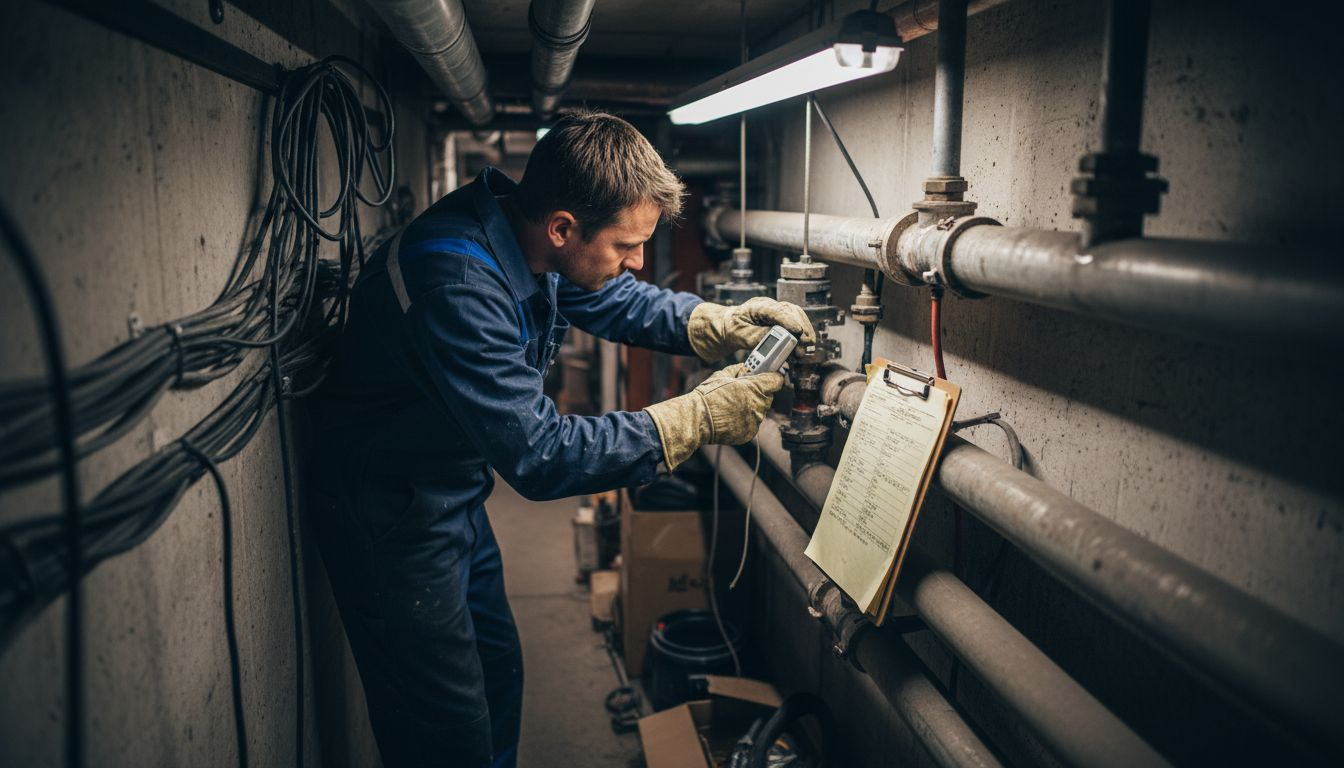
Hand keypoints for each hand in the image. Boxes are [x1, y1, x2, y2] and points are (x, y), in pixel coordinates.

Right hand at [644, 363, 786, 468]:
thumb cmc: (707, 396)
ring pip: (760, 411)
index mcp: (753, 388)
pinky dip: (746, 420)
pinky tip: (732, 417)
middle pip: (768, 396)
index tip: (769, 377)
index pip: (776, 380)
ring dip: (752, 408)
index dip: (773, 377)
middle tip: (743, 392)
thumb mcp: (722, 375)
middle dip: (759, 393)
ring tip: (733, 406)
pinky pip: (753, 423)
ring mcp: (754, 421)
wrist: (697, 419)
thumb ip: (738, 370)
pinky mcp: (750, 433)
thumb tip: (746, 366)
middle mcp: (758, 405)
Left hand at [687, 297, 815, 361]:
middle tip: (806, 344)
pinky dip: (802, 334)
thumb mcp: (740, 335)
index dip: (788, 320)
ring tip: (807, 347)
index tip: (797, 331)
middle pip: (791, 312)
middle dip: (801, 328)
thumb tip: (776, 339)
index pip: (775, 310)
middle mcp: (770, 306)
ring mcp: (778, 311)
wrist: (731, 326)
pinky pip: (796, 323)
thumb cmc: (734, 328)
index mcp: (757, 306)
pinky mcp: (782, 319)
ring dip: (805, 331)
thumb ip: (757, 336)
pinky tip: (804, 345)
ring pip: (797, 316)